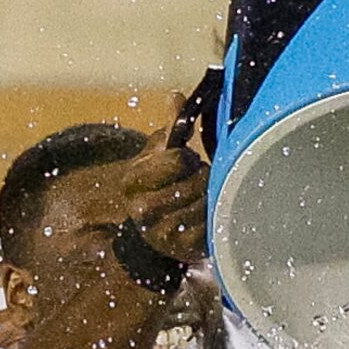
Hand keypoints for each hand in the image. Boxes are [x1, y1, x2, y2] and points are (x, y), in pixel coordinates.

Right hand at [120, 132, 209, 266]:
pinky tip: (207, 214)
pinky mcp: (184, 250)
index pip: (179, 160)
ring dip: (211, 196)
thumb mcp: (158, 154)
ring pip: (208, 202)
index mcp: (132, 182)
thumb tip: (177, 98)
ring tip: (201, 198)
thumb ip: (171, 128)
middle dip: (202, 176)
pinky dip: (216, 215)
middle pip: (197, 181)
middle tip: (195, 182)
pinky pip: (214, 225)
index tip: (184, 163)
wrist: (156, 227)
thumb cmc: (161, 183)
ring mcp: (163, 234)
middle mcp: (142, 210)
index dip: (188, 158)